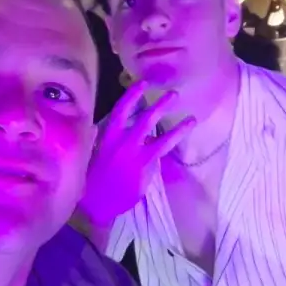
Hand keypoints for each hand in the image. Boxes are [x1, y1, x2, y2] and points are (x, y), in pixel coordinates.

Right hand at [79, 83, 194, 228]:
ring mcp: (133, 154)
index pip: (120, 110)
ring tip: (191, 119)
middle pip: (143, 119)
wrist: (94, 203)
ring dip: (176, 126)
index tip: (142, 83)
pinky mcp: (143, 166)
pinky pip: (162, 149)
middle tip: (174, 94)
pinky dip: (174, 140)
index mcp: (107, 136)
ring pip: (157, 135)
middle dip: (159, 106)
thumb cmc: (93, 179)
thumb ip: (100, 139)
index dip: (132, 95)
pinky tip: (185, 136)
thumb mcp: (95, 154)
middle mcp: (121, 141)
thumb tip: (101, 127)